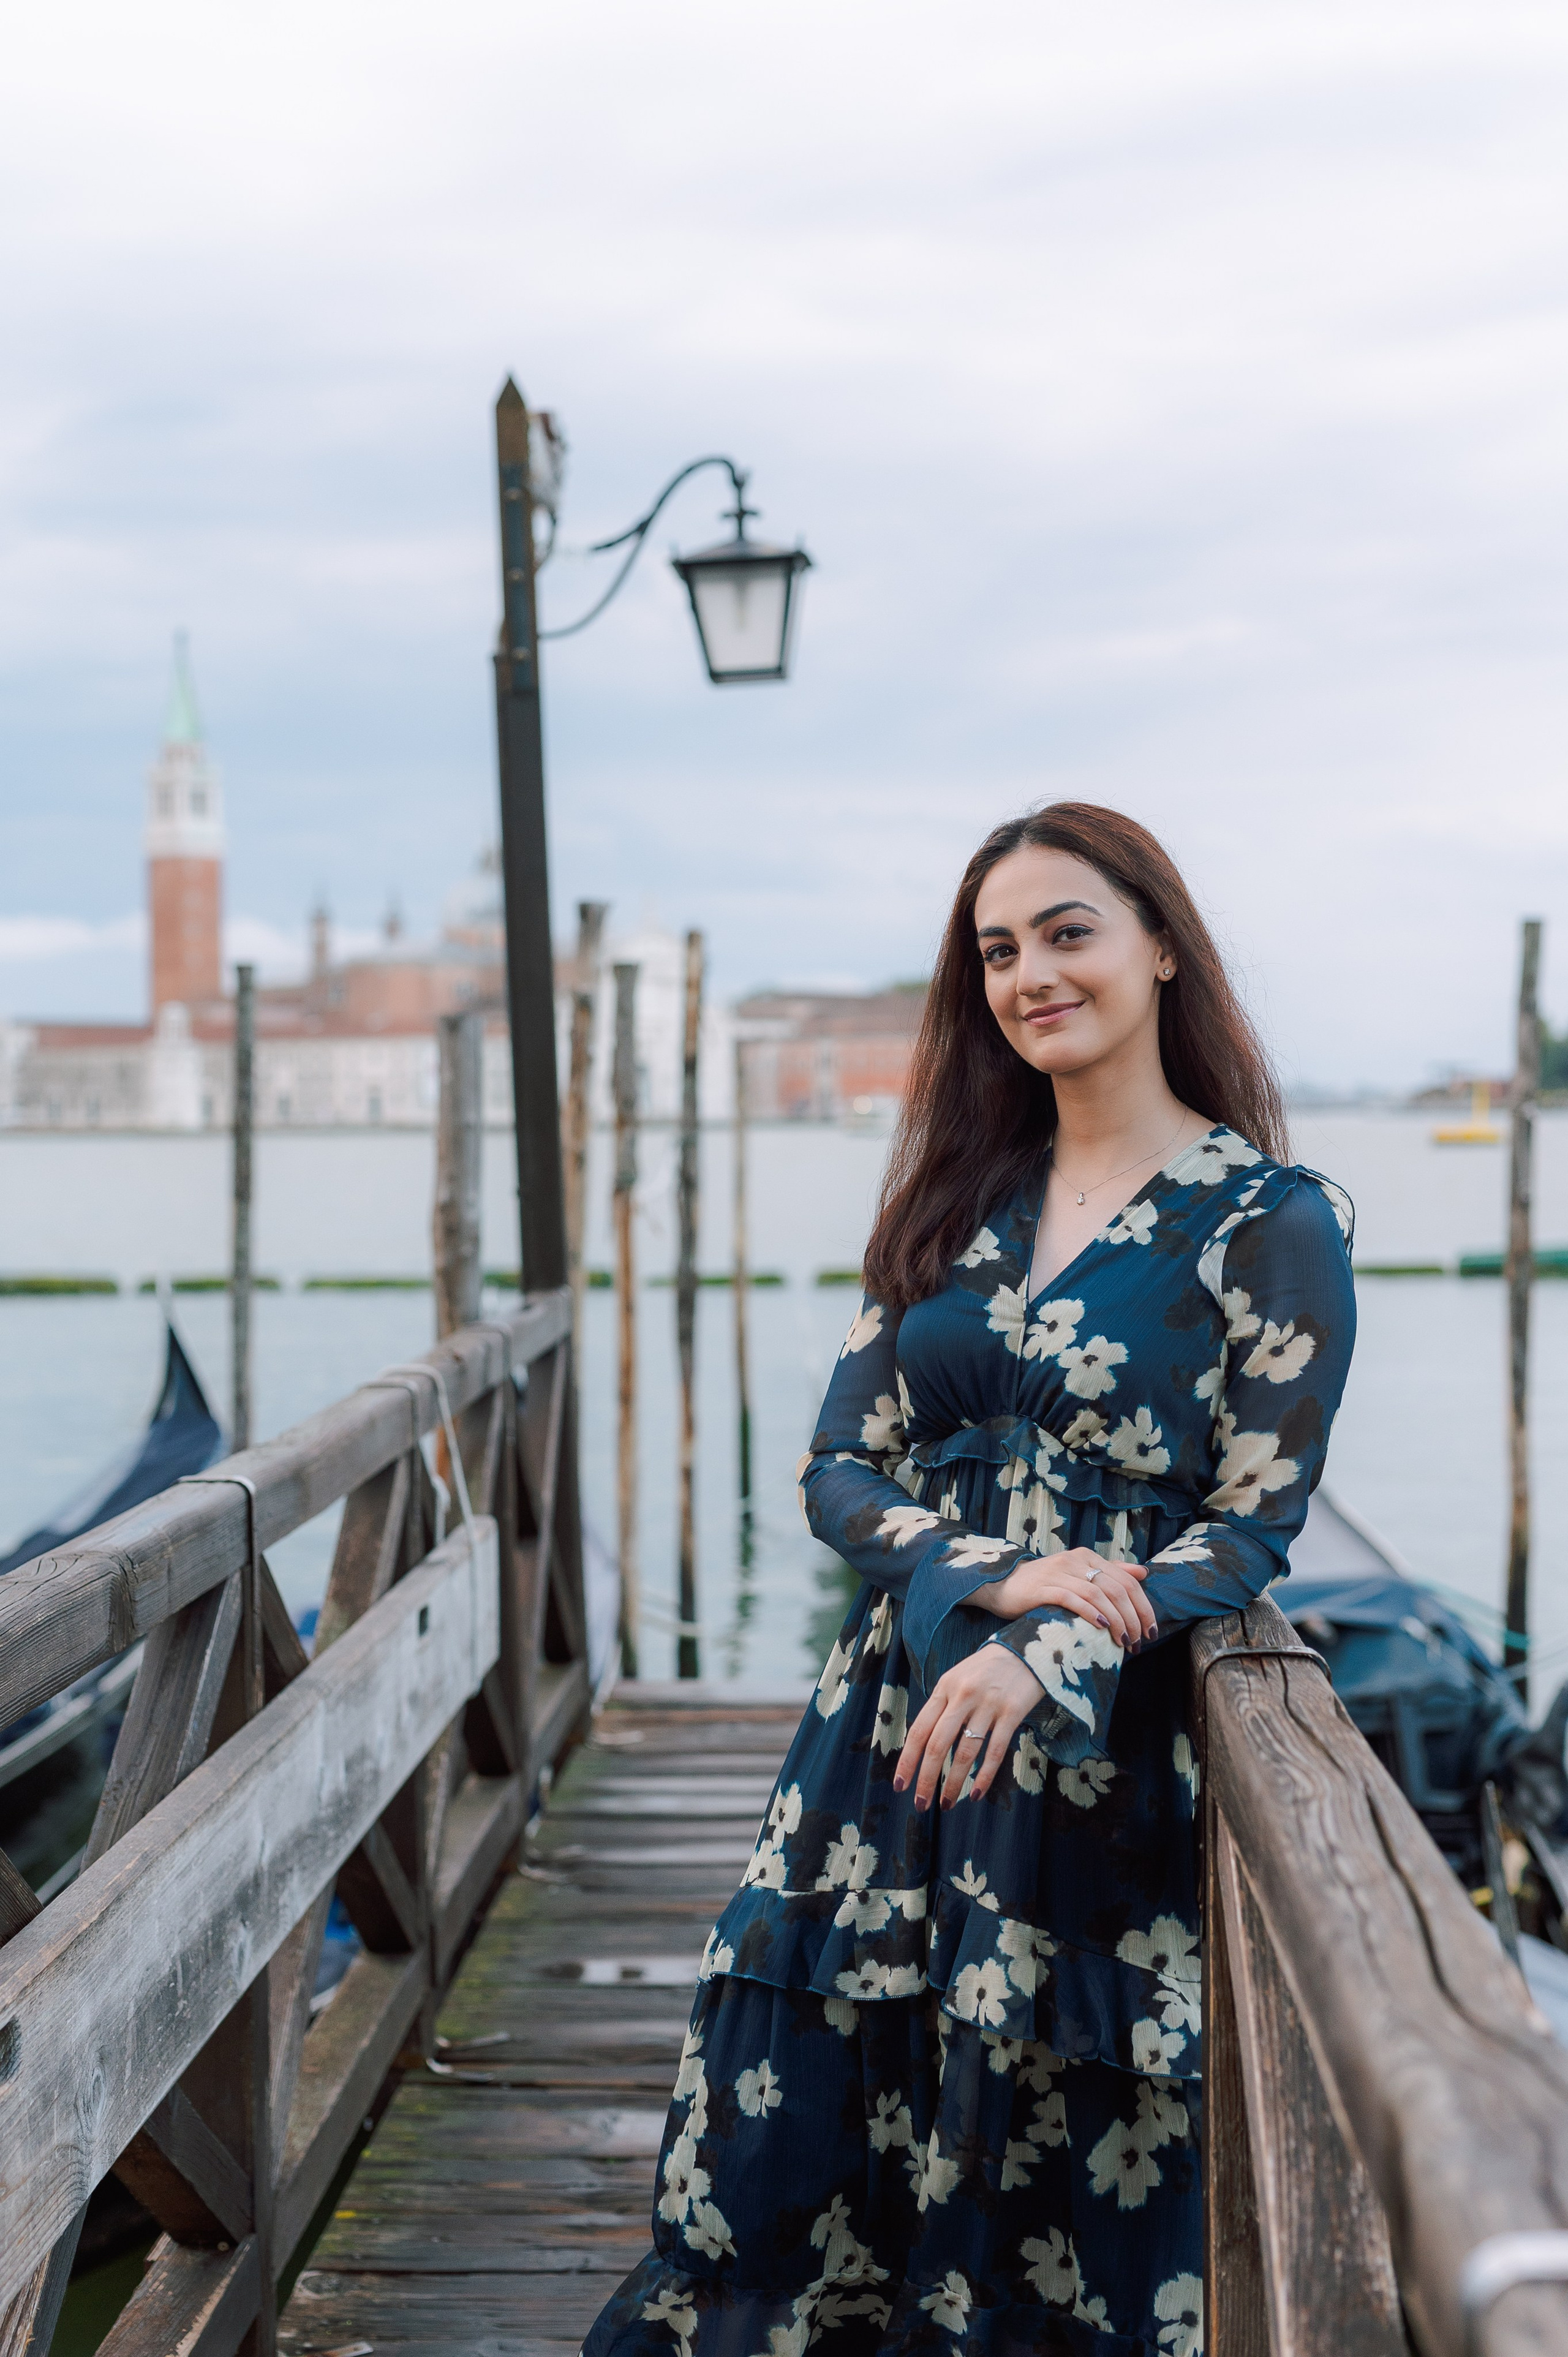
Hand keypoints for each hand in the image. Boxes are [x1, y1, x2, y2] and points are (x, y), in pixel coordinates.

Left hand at [894, 1647, 1046, 1809]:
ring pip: (965, 1752)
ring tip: (947, 1803)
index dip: (907, 1760)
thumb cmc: (986, 1670)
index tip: (900, 1785)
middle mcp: (962, 1696)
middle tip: (921, 1805)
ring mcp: (988, 1704)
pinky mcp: (1012, 1712)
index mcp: (944, 1688)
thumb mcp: (956, 1679)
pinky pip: (995, 1751)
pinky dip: (984, 1776)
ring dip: (953, 1783)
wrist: (1026, 1649)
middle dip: (926, 1779)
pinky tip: (976, 1793)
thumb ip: (941, 1708)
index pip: (919, 1730)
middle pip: (937, 1744)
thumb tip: (923, 1747)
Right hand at [976, 1546, 1155, 1647]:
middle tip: (1139, 1642)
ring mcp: (1059, 1573)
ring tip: (1124, 1641)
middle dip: (1134, 1618)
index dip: (1143, 1606)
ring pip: (1098, 1595)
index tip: (1151, 1631)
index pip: (1127, 1580)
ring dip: (1117, 1621)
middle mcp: (1075, 1560)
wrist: (1002, 1585)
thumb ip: (1110, 1573)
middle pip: (1117, 1588)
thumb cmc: (1043, 1586)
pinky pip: (1073, 1599)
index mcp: (1087, 1556)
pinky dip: (1091, 1613)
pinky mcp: (1043, 1588)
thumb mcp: (1078, 1576)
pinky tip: (1102, 1628)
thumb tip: (1143, 1572)